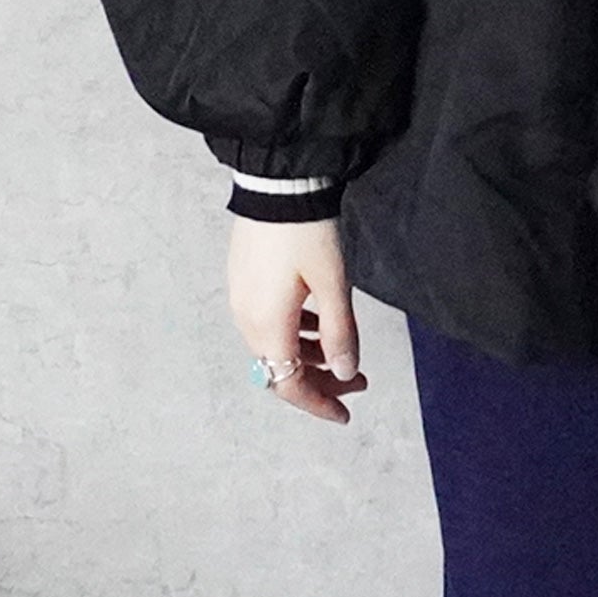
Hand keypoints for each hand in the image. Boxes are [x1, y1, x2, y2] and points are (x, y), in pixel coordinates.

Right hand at [227, 215, 369, 424]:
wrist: (278, 183)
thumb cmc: (307, 232)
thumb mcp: (332, 283)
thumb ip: (339, 331)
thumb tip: (346, 373)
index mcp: (267, 326)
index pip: (289, 385)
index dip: (319, 404)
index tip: (346, 413)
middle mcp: (247, 318)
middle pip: (281, 368)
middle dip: (319, 381)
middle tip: (356, 381)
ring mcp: (242, 298)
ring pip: (275, 345)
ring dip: (309, 355)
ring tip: (342, 351)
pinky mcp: (244, 279)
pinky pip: (269, 322)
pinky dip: (296, 333)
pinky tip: (318, 321)